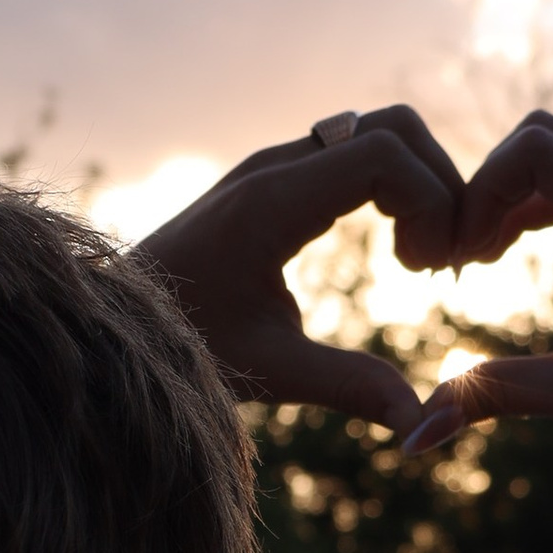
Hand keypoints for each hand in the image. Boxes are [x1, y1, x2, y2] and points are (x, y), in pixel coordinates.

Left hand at [136, 107, 464, 436]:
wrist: (114, 324)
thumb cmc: (182, 345)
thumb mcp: (270, 371)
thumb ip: (352, 388)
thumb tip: (424, 426)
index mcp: (272, 202)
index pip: (385, 154)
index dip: (432, 201)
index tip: (432, 273)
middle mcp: (275, 168)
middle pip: (394, 127)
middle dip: (438, 185)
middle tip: (438, 266)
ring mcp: (276, 167)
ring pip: (380, 134)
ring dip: (420, 186)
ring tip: (419, 263)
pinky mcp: (278, 181)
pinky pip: (358, 156)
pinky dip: (396, 190)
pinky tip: (397, 256)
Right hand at [401, 111, 552, 457]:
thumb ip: (494, 397)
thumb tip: (413, 436)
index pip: (534, 150)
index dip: (478, 192)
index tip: (456, 261)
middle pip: (540, 136)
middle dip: (485, 188)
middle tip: (456, 260)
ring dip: (506, 193)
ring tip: (472, 261)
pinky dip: (532, 200)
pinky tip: (502, 252)